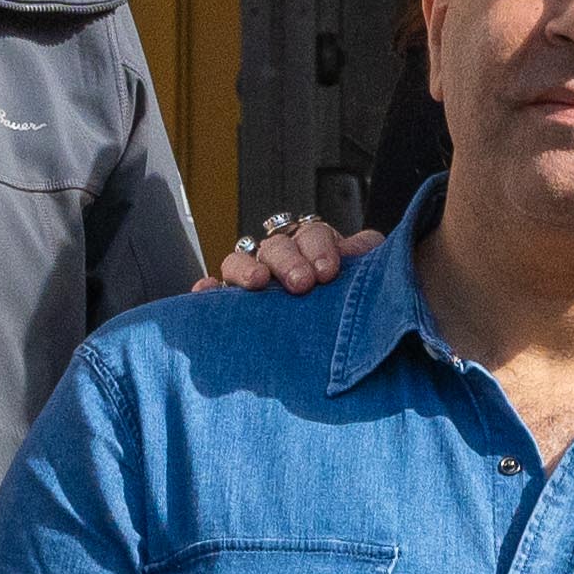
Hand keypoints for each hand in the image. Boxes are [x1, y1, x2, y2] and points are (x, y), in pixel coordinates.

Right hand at [204, 210, 363, 294]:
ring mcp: (254, 280)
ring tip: (256, 283)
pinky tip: (204, 292)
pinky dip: (207, 291)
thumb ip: (368, 256)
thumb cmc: (355, 301)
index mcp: (314, 246)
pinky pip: (215, 294)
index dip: (318, 247)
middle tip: (301, 283)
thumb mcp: (370, 275)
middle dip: (288, 261)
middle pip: (276, 246)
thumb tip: (359, 249)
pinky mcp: (235, 306)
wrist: (346, 341)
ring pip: (240, 262)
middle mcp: (281, 259)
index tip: (328, 271)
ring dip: (246, 269)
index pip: (311, 233)